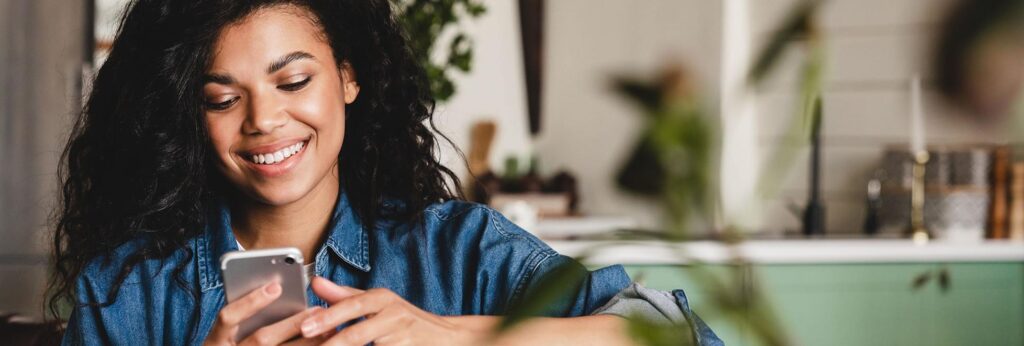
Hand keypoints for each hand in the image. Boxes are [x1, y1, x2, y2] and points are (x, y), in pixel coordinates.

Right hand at [204, 281, 334, 344]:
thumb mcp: (228, 336)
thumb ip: (245, 318)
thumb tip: (279, 292)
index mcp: (215, 341)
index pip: (228, 318)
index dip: (251, 302)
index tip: (276, 287)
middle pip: (261, 339)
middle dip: (292, 324)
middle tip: (318, 309)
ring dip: (306, 343)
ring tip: (329, 329)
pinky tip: (324, 345)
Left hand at [301, 277, 480, 344]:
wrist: (445, 338)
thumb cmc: (404, 321)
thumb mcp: (377, 303)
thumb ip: (345, 296)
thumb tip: (315, 283)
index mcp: (383, 298)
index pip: (352, 306)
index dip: (328, 317)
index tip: (305, 327)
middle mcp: (394, 315)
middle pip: (357, 332)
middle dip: (332, 342)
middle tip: (308, 341)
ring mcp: (401, 337)